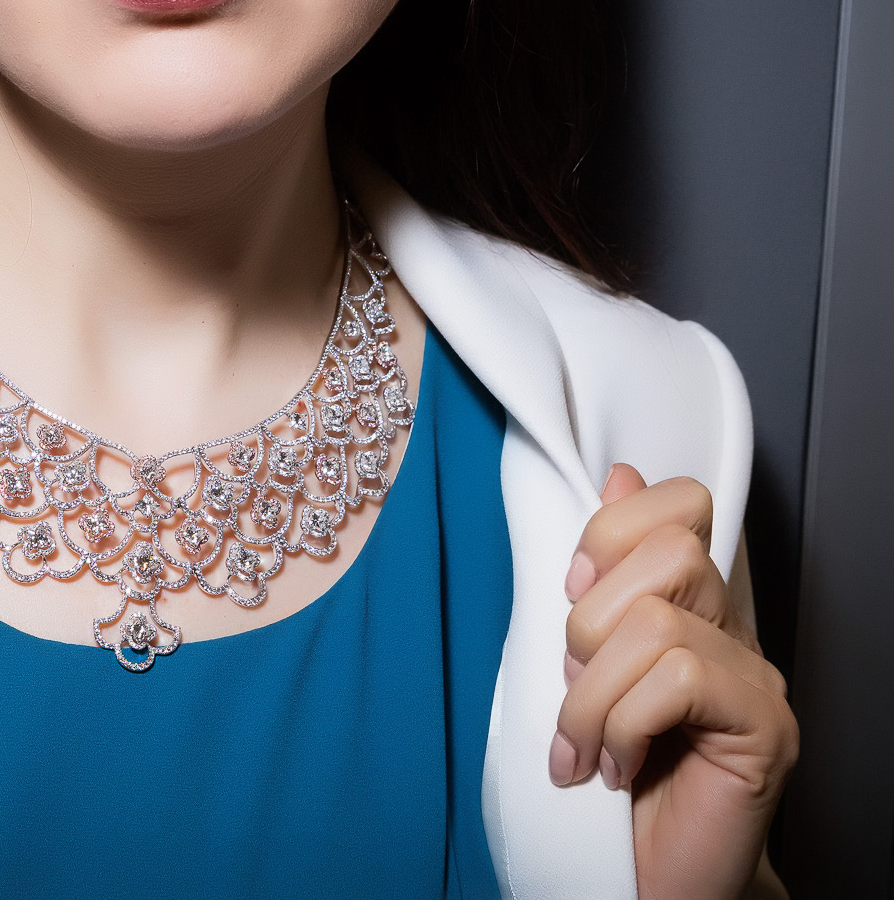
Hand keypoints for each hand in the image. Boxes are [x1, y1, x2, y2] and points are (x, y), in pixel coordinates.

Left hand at [552, 464, 797, 899]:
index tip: (572, 598)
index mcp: (685, 607)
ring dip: (592, 696)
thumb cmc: (603, 776)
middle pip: (666, 553)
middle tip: (579, 691)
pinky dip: (623, 724)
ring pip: (656, 624)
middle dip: (590, 624)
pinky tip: (616, 767)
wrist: (638, 875)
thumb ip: (596, 580)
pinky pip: (677, 678)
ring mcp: (755, 678)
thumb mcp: (576, 662)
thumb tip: (616, 477)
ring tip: (587, 748)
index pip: (675, 506)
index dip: (608, 537)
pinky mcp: (764, 726)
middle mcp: (731, 632)